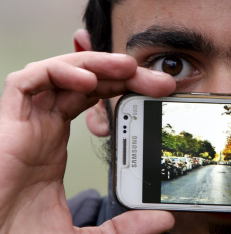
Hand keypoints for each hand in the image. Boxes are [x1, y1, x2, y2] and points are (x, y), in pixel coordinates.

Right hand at [0, 52, 174, 232]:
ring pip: (60, 73)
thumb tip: (165, 220)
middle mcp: (41, 125)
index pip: (93, 99)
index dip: (124, 88)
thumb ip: (125, 226)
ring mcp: (24, 122)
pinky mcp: (7, 123)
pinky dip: (59, 72)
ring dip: (96, 64)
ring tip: (130, 68)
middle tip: (159, 81)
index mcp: (55, 142)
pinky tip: (89, 81)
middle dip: (122, 74)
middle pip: (84, 81)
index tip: (158, 94)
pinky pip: (29, 82)